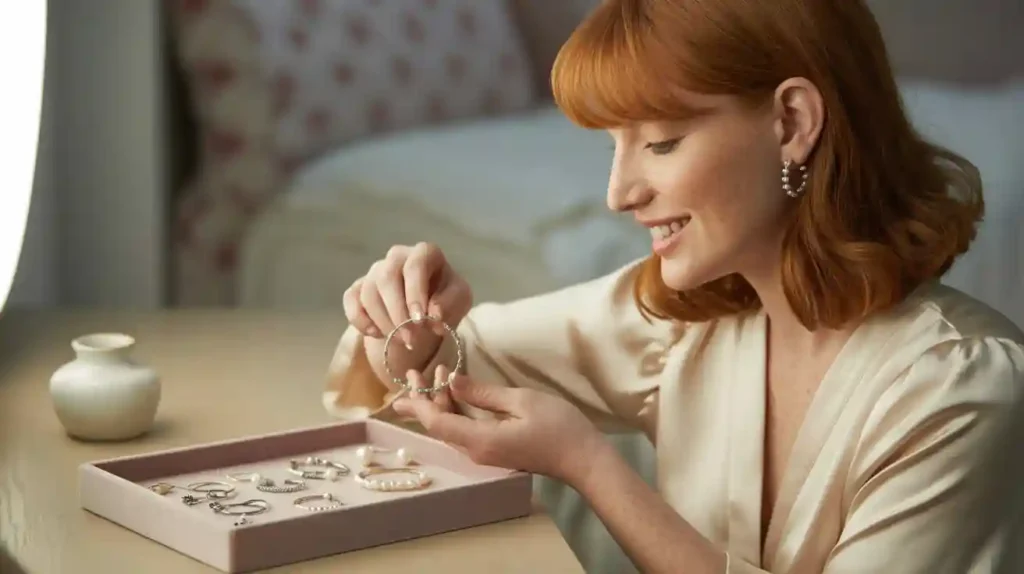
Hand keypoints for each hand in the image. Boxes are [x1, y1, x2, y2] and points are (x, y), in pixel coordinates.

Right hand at [343, 242, 472, 343]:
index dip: (415, 293)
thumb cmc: (445, 298)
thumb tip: (433, 314)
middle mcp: (397, 256)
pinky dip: (361, 321)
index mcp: (424, 253)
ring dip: (384, 322)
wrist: (426, 311)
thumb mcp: (459, 300)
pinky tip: (377, 334)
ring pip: (369, 293)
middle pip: (387, 278)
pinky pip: (351, 301)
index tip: (420, 320)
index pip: (415, 266)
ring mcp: (375, 271)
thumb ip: (450, 303)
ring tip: (400, 341)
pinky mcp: (358, 287)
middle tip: (410, 339)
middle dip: (398, 313)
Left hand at [392, 372, 605, 484]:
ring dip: (439, 404)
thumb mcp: (521, 401)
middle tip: (414, 374)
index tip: (413, 378)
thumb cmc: (558, 426)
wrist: (583, 459)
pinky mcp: (493, 451)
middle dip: (424, 400)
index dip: (421, 402)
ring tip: (431, 377)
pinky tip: (454, 395)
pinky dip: (454, 412)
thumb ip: (484, 393)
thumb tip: (453, 382)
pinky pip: (463, 432)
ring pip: (450, 430)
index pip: (437, 423)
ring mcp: (484, 454)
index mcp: (480, 440)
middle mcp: (476, 452)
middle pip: (439, 428)